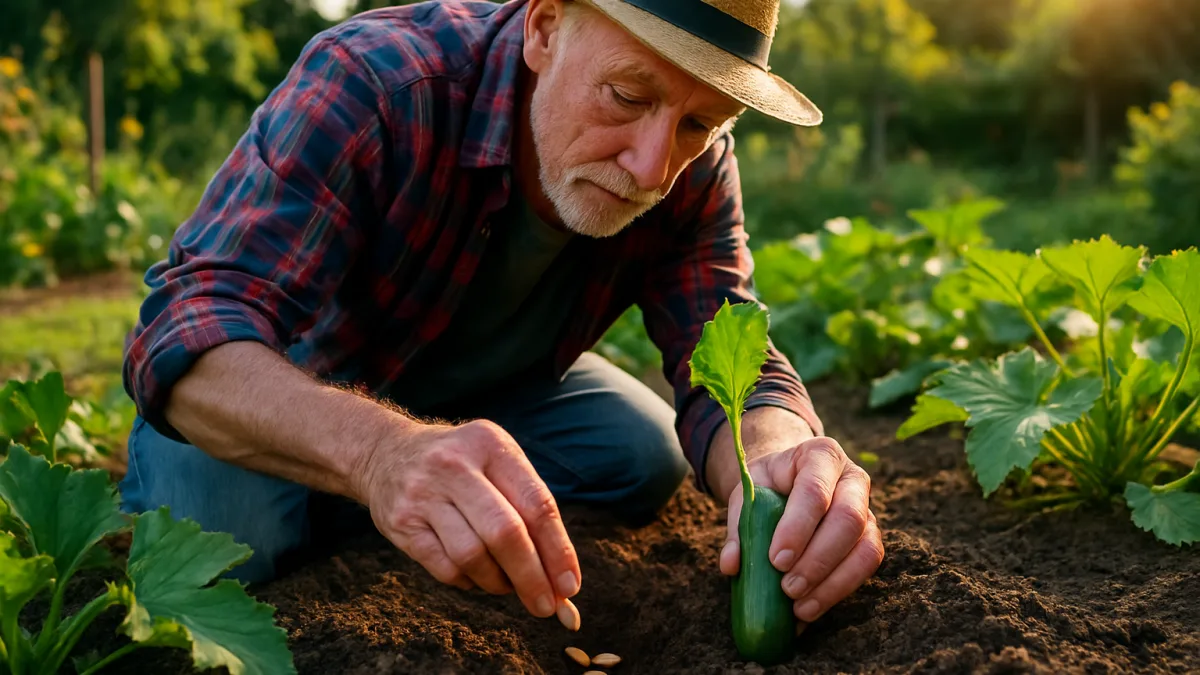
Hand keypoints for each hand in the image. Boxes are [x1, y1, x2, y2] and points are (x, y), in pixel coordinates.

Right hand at [355, 418, 580, 617]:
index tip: (570, 586)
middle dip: (532, 577)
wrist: (385, 453)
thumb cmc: (462, 467)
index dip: (558, 550)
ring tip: (507, 584)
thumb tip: (563, 581)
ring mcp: (424, 493)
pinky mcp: (401, 522)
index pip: (536, 503)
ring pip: (473, 556)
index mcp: (491, 445)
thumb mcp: (496, 463)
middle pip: (505, 533)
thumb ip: (530, 511)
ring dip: (498, 582)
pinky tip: (477, 577)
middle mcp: (456, 465)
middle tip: (546, 607)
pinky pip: (444, 568)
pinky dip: (469, 582)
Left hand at [719, 436, 882, 624]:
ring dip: (833, 582)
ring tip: (799, 607)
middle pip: (848, 519)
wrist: (789, 482)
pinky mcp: (871, 537)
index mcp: (820, 455)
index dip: (798, 527)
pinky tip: (811, 607)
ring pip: (865, 547)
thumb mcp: (747, 494)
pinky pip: (867, 565)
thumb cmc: (768, 487)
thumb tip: (731, 566)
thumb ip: (739, 526)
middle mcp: (852, 478)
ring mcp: (867, 508)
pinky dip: (840, 590)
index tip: (776, 560)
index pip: (814, 490)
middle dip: (817, 559)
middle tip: (787, 588)